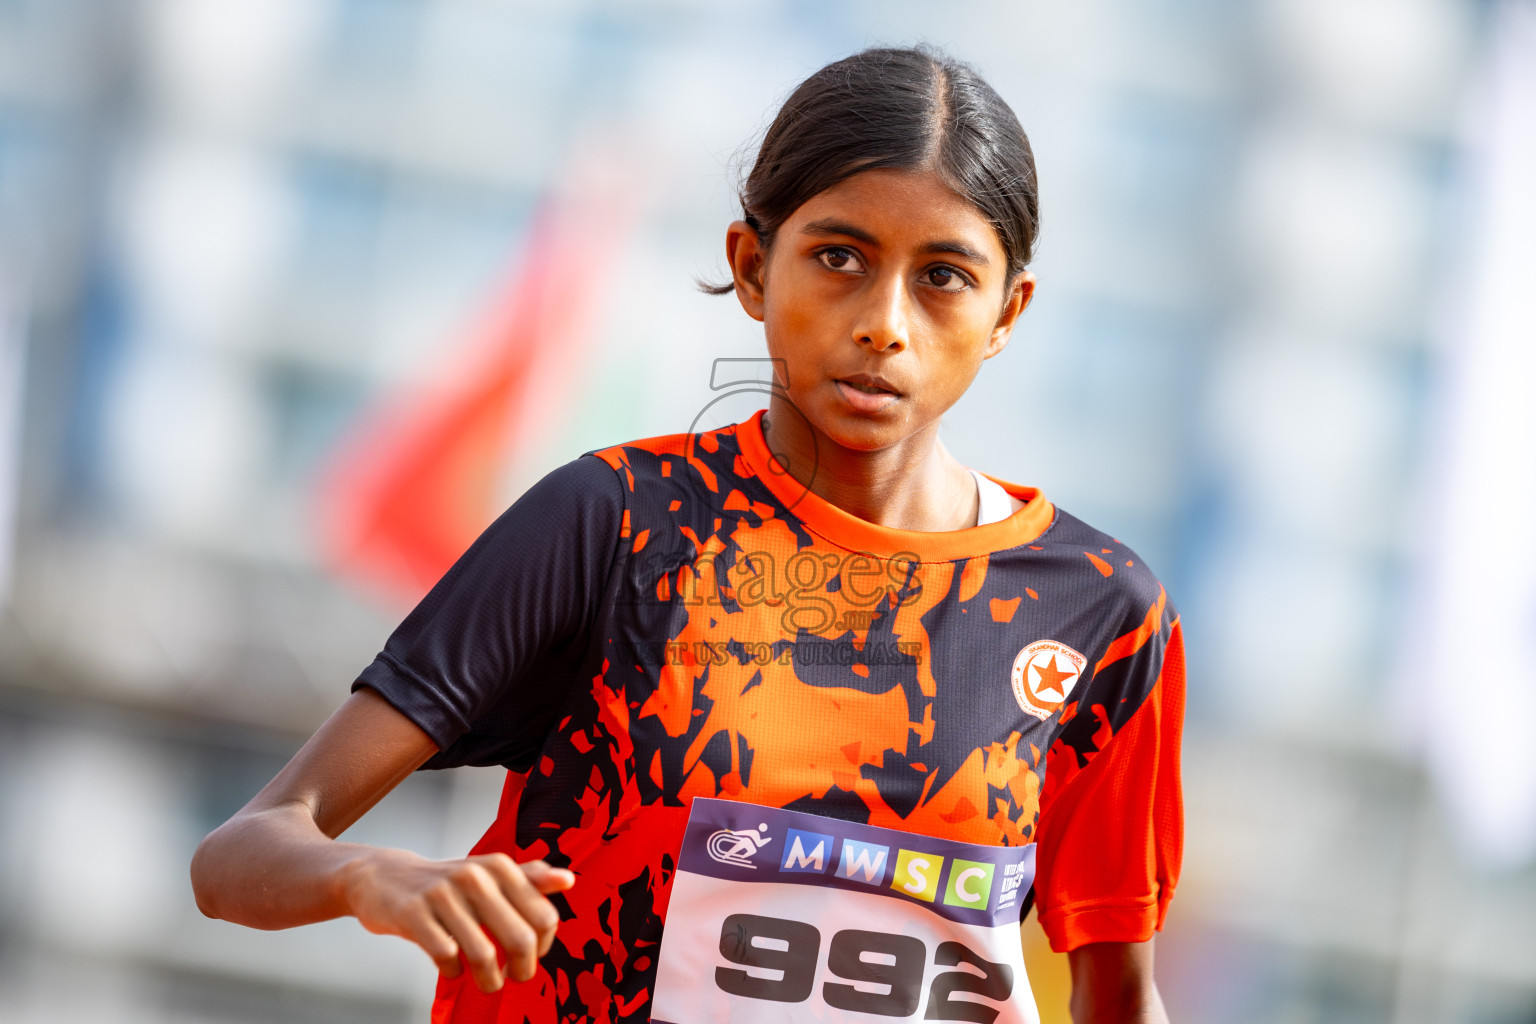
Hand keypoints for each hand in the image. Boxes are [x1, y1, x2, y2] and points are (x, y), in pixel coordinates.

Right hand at [340, 848, 575, 991]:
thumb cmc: (446, 884)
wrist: (383, 876)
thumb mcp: (488, 875)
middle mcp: (475, 876)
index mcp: (500, 866)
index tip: (530, 956)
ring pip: (482, 954)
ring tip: (488, 982)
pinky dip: (454, 972)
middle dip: (522, 969)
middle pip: (520, 938)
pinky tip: (453, 969)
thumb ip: (529, 879)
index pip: (544, 916)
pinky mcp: (414, 914)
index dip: (542, 946)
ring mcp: (443, 894)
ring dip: (489, 979)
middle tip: (513, 978)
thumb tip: (569, 880)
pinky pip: (446, 957)